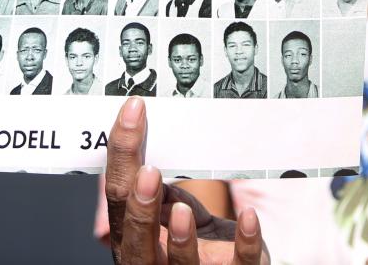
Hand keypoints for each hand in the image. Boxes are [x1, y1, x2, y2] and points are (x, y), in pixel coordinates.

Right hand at [104, 98, 268, 263]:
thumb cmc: (197, 244)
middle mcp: (155, 261)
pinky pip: (239, 264)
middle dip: (141, 210)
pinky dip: (244, 242)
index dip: (122, 159)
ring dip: (180, 238)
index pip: (119, 200)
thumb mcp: (173, 214)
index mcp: (134, 239)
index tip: (133, 117)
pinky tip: (248, 217)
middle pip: (139, 244)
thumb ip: (161, 193)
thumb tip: (148, 148)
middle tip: (148, 173)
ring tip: (182, 210)